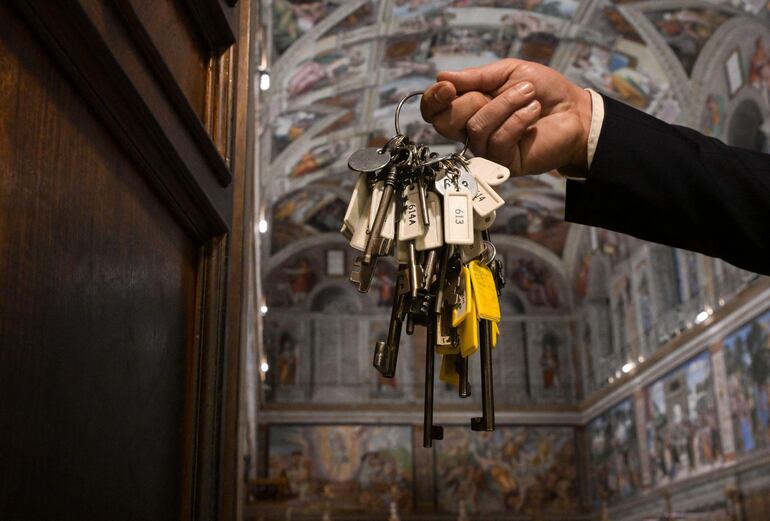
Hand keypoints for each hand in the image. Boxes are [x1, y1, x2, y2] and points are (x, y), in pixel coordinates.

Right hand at [420, 59, 592, 176]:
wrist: (575, 111)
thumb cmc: (544, 91)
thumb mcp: (509, 72)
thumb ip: (476, 77)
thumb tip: (442, 78)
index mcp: (468, 108)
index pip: (434, 111)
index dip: (433, 100)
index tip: (448, 87)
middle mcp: (472, 132)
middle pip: (445, 122)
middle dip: (472, 100)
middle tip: (503, 88)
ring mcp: (487, 150)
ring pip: (476, 127)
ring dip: (506, 104)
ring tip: (529, 95)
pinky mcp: (504, 163)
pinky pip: (498, 139)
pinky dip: (519, 119)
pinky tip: (534, 112)